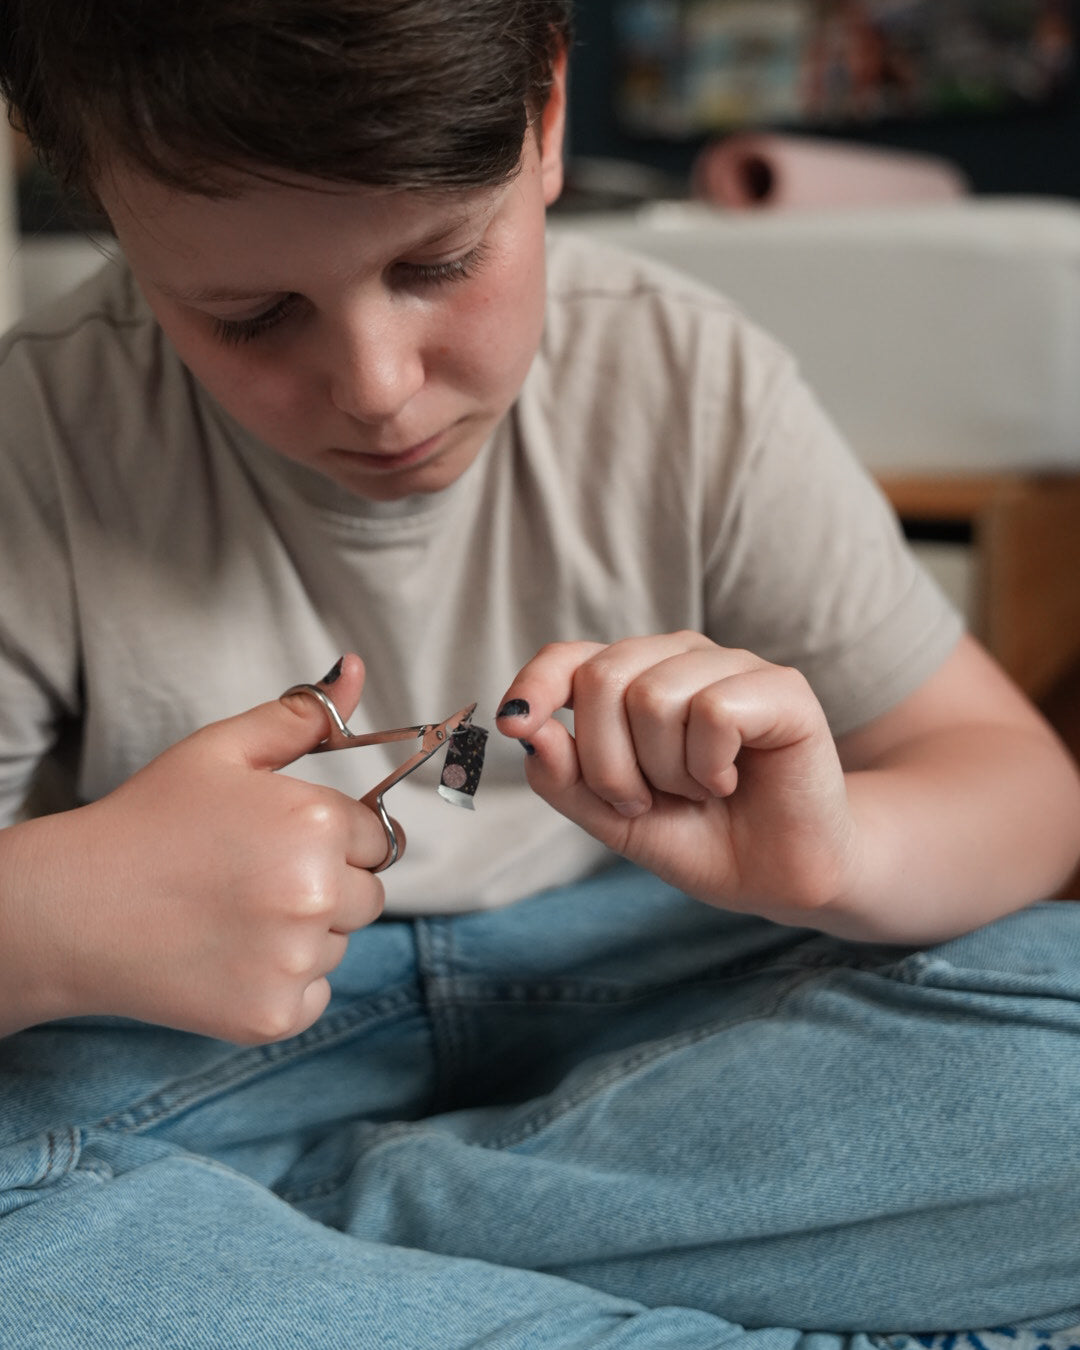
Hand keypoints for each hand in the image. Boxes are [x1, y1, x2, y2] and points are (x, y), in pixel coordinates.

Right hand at [39, 654, 387, 1041]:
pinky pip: (315, 995)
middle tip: (253, 878)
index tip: (281, 841)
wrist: (73, 909)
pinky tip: (228, 956)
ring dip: (304, 933)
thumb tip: (357, 669)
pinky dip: (283, 981)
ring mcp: (296, 960)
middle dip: (327, 883)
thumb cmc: (149, 821)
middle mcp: (316, 893)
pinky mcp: (274, 1015)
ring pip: (339, 944)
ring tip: (232, 915)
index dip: (333, 836)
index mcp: (314, 823)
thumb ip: (300, 716)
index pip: (378, 835)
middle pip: (368, 893)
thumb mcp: (221, 751)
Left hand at [496, 633, 859, 921]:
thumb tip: (527, 729)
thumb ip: (565, 778)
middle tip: (645, 802)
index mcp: (635, 680)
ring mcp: (732, 666)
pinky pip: (712, 710)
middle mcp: (680, 659)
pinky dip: (709, 765)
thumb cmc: (700, 837)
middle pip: (603, 677)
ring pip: (654, 695)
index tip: (512, 725)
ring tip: (697, 792)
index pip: (569, 658)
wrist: (779, 878)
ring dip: (665, 771)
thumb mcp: (613, 820)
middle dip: (609, 762)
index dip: (536, 684)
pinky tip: (728, 781)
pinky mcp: (783, 688)